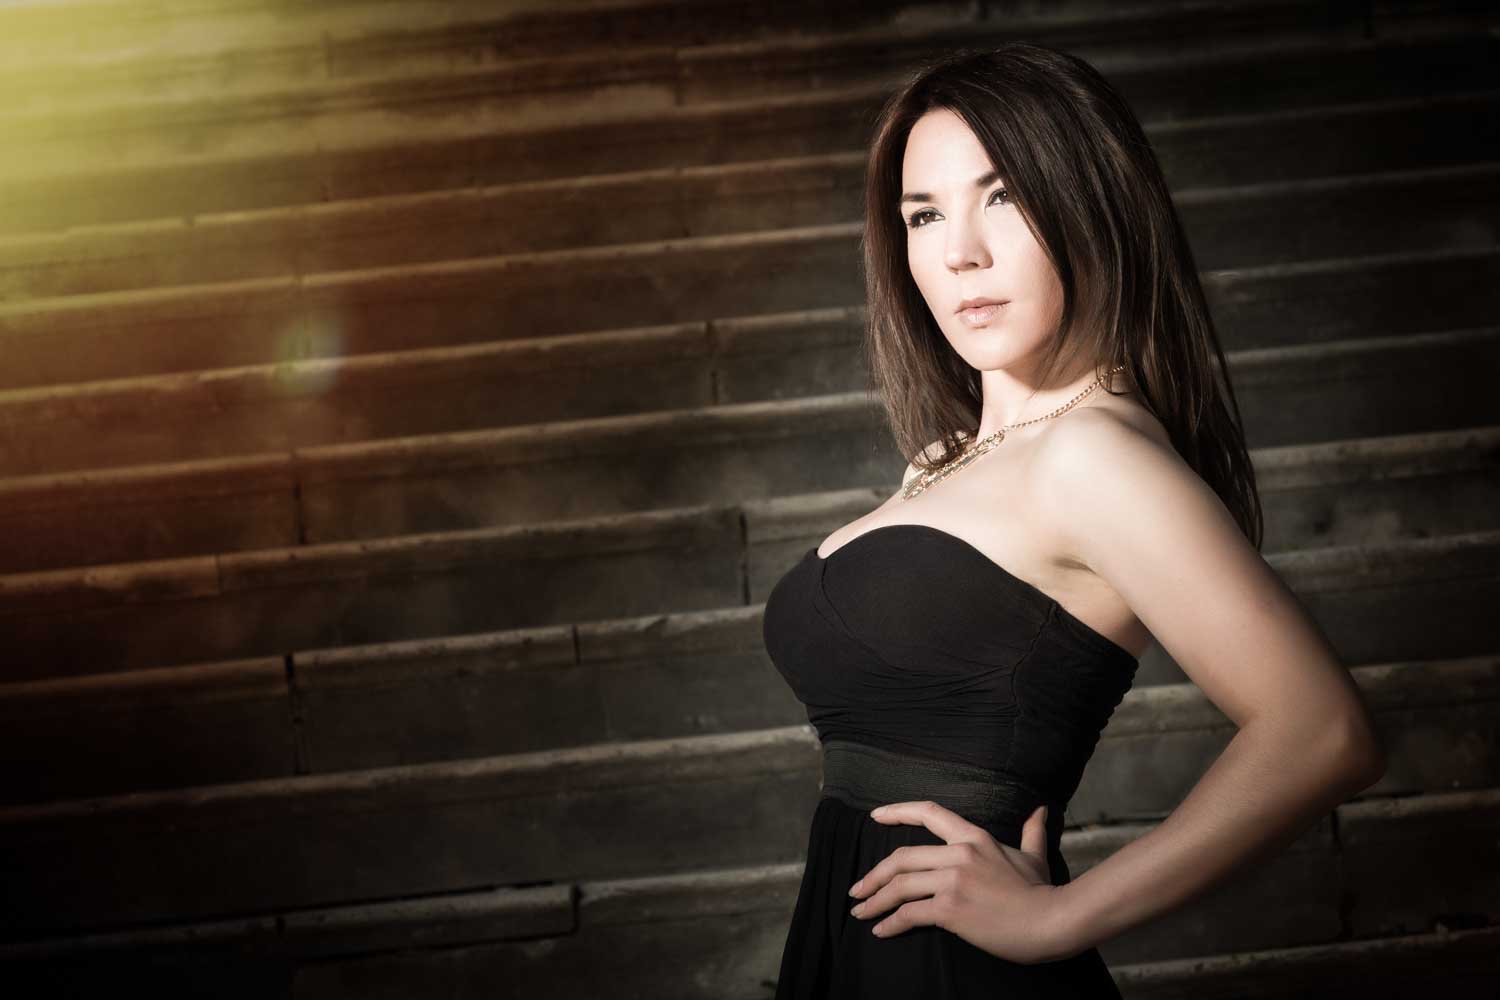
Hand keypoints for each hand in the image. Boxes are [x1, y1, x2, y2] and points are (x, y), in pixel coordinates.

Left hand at [846, 799, 1076, 964]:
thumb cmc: (1043, 892)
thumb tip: (1040, 809)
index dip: (897, 811)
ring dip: (874, 900)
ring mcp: (954, 880)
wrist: (1053, 921)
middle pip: (901, 858)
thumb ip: (1031, 831)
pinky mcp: (952, 909)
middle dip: (873, 875)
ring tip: (860, 912)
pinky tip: (881, 930)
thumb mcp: (1034, 856)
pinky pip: (909, 914)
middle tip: (857, 890)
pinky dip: (890, 923)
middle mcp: (959, 854)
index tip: (875, 816)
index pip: (928, 813)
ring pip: (899, 885)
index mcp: (974, 837)